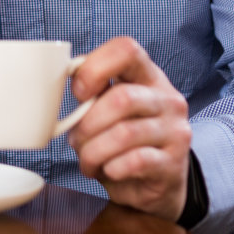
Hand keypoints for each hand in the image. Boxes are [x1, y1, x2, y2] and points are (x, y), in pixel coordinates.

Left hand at [67, 36, 191, 221]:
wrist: (153, 184)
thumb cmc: (123, 142)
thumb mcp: (107, 110)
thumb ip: (92, 93)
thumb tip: (58, 82)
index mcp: (147, 76)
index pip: (126, 50)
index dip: (95, 67)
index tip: (78, 92)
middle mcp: (167, 99)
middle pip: (122, 98)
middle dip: (88, 124)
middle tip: (77, 141)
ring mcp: (175, 131)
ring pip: (125, 133)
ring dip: (94, 151)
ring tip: (88, 160)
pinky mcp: (174, 163)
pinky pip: (135, 161)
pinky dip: (112, 167)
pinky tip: (109, 170)